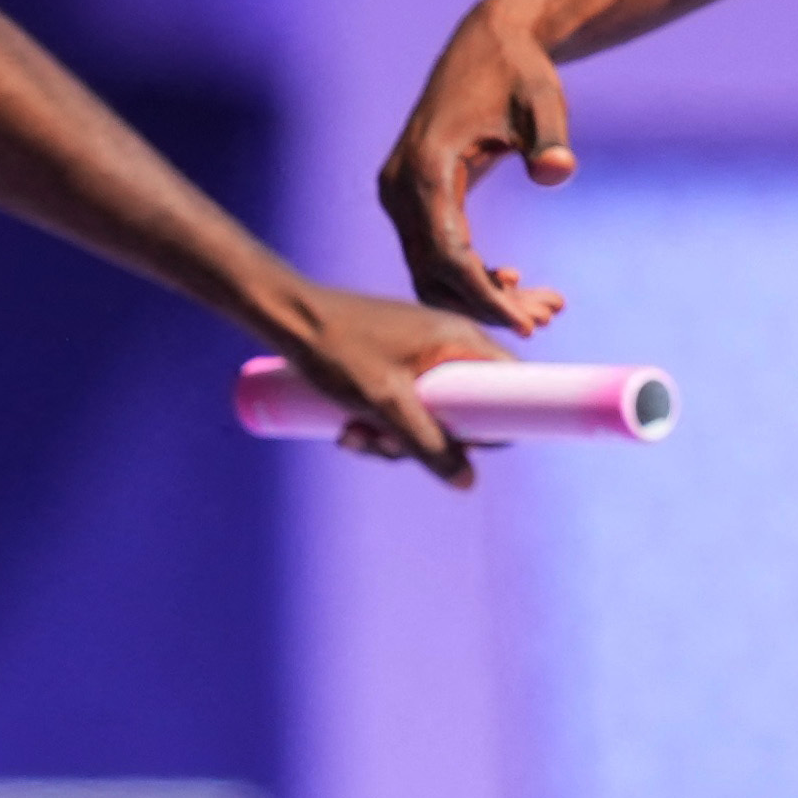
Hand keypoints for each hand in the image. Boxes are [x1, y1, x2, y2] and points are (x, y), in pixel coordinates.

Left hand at [261, 278, 505, 486]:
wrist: (287, 316)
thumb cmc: (338, 350)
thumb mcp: (387, 404)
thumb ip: (427, 444)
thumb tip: (468, 482)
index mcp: (459, 338)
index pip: (509, 382)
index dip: (497, 423)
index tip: (466, 449)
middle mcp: (447, 342)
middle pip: (463, 410)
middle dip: (424, 441)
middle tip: (382, 445)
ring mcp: (420, 352)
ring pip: (427, 413)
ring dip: (393, 438)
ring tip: (350, 437)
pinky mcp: (395, 362)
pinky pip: (403, 404)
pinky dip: (381, 422)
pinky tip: (347, 430)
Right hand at [376, 8, 579, 333]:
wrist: (489, 42)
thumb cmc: (519, 71)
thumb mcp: (543, 100)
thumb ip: (550, 137)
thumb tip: (558, 172)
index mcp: (427, 168)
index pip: (449, 256)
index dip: (486, 297)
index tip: (526, 323)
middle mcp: (400, 186)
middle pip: (435, 273)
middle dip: (487, 306)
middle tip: (545, 319)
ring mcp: (398, 193)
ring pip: (430, 270)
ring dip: (479, 296)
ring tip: (540, 307)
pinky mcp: (408, 197)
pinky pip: (431, 252)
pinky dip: (467, 275)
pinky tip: (512, 279)